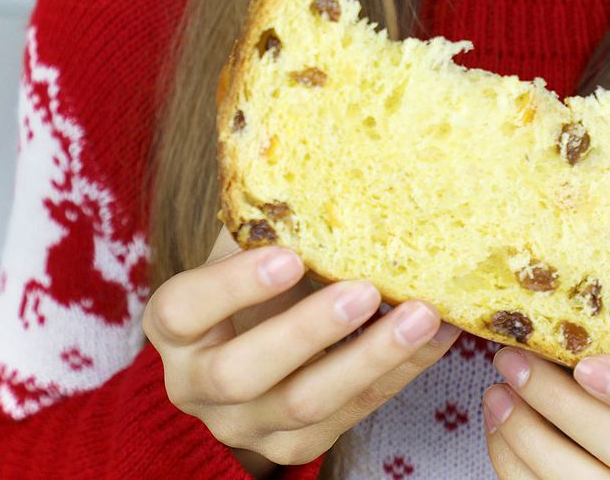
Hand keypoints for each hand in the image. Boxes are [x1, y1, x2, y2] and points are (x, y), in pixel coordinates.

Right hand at [144, 226, 462, 470]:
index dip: (233, 286)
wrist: (254, 349)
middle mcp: (194, 385)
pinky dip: (398, 372)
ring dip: (368, 357)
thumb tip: (313, 161)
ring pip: (303, 405)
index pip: (184, 310)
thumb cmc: (252, 281)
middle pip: (241, 373)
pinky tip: (436, 335)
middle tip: (366, 290)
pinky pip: (350, 415)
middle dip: (307, 332)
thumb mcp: (244, 250)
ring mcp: (243, 425)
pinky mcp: (292, 448)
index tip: (289, 255)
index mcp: (173, 328)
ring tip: (420, 315)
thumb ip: (265, 221)